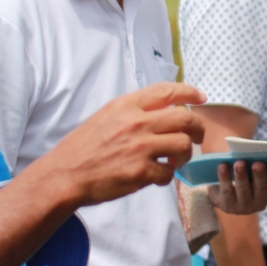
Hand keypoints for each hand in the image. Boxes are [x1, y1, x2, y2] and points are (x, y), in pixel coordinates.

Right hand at [39, 82, 205, 206]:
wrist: (65, 175)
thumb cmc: (84, 146)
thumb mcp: (107, 116)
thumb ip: (134, 111)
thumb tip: (164, 109)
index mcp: (127, 105)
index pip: (167, 91)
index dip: (189, 92)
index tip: (201, 97)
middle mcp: (136, 123)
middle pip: (185, 118)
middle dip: (197, 128)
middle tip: (196, 136)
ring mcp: (140, 148)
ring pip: (183, 145)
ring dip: (185, 154)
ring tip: (175, 159)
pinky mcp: (141, 172)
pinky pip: (169, 172)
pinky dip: (167, 174)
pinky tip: (157, 174)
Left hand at [209, 160, 266, 215]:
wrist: (223, 187)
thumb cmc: (245, 171)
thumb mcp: (253, 166)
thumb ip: (259, 160)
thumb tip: (256, 150)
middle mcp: (261, 202)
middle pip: (262, 190)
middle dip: (260, 176)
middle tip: (258, 164)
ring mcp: (244, 206)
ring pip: (244, 191)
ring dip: (242, 176)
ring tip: (239, 163)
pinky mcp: (228, 206)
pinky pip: (226, 191)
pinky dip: (225, 177)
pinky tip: (223, 166)